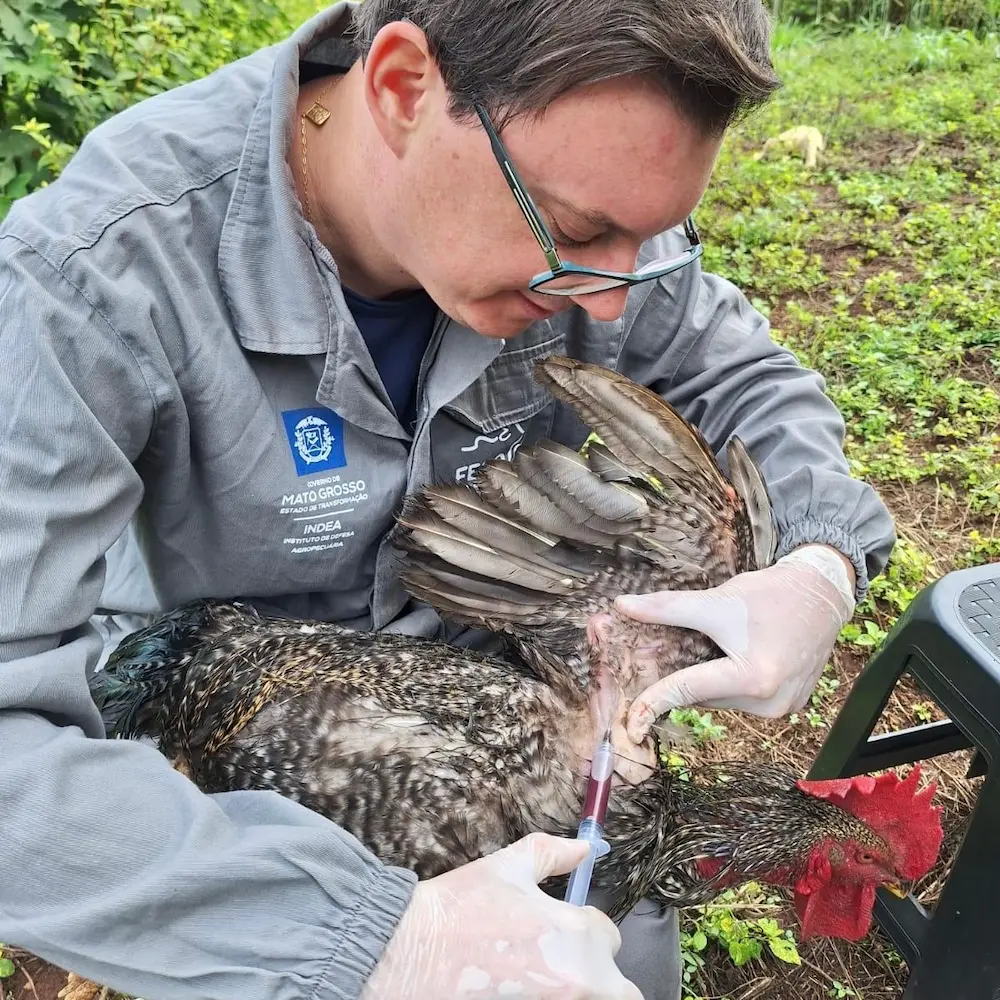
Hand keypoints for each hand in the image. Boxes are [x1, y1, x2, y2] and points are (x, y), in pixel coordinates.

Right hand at [361, 832, 641, 999]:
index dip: (584, 932)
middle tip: (557, 968)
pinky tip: (522, 992)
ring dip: (579, 992)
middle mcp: (579, 981)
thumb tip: (585, 848)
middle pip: (619, 990)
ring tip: (540, 981)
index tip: (555, 934)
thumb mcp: (506, 868)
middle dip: (596, 976)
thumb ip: (552, 854)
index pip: (609, 938)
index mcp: (576, 934)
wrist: (404, 954)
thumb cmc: (455, 910)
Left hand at [614, 545, 855, 740]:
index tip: (630, 722)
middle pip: (705, 694)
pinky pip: (745, 698)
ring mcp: (783, 707)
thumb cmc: (770, 595)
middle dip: (683, 676)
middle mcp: (769, 702)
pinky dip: (731, 680)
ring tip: (715, 645)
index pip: (687, 690)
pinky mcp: (790, 703)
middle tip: (666, 652)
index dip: (653, 702)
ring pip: (723, 697)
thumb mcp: (714, 601)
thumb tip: (622, 604)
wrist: (823, 592)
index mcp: (751, 679)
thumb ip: (666, 608)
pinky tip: (736, 654)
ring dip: (710, 677)